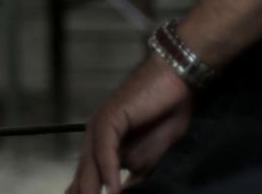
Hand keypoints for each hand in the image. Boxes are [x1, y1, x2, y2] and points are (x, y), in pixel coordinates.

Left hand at [69, 50, 195, 193]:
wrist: (178, 79)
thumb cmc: (168, 112)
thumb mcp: (152, 155)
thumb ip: (136, 174)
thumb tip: (122, 191)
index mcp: (104, 143)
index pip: (87, 175)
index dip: (83, 191)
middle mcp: (97, 135)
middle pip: (84, 173)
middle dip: (84, 192)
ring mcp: (100, 125)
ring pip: (90, 164)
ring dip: (91, 189)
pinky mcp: (110, 118)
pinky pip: (105, 150)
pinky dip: (109, 170)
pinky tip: (113, 189)